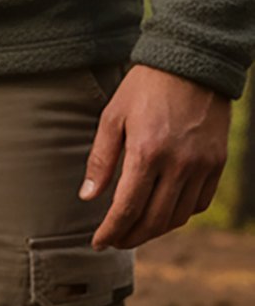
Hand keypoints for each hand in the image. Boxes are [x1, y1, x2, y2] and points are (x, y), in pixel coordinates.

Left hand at [81, 65, 230, 249]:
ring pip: (178, 216)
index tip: (98, 242)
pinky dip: (180, 214)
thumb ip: (101, 161)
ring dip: (154, 230)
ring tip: (135, 230)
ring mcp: (203, 165)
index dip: (111, 231)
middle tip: (114, 242)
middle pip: (154, 220)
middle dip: (130, 237)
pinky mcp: (218, 162)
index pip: (127, 208)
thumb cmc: (144, 89)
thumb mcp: (112, 118)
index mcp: (147, 153)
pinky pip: (200, 202)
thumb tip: (88, 197)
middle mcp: (179, 164)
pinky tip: (162, 212)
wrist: (193, 63)